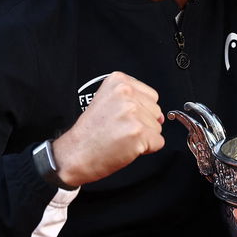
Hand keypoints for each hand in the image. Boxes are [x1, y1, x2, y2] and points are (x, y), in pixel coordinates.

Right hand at [50, 73, 164, 185]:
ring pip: (157, 128)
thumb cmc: (89, 133)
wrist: (75, 154)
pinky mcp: (138, 133)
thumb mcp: (107, 101)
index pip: (151, 96)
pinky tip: (126, 147)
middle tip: (119, 130)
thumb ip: (134, 101)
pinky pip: (158, 143)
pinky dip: (146, 149)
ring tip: (121, 138)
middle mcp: (126, 94)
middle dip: (143, 124)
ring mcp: (132, 113)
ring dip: (143, 137)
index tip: (121, 118)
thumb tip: (161, 115)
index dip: (139, 111)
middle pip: (156, 111)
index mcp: (118, 81)